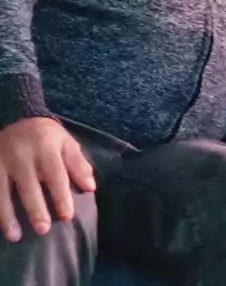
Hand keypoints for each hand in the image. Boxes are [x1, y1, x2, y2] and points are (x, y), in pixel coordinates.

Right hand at [0, 117, 95, 241]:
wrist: (18, 116)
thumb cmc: (46, 136)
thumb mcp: (66, 142)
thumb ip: (78, 164)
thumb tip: (90, 187)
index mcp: (45, 147)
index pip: (55, 174)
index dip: (61, 195)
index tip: (67, 216)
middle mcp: (22, 154)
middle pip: (28, 185)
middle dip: (35, 208)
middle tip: (43, 229)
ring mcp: (2, 160)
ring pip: (2, 190)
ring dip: (7, 215)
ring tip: (15, 236)